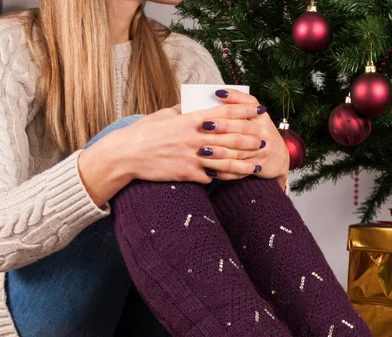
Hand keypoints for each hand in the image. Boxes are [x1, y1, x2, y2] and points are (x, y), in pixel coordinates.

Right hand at [110, 103, 269, 184]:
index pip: (224, 112)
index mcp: (190, 119)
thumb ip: (182, 110)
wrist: (127, 155)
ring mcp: (192, 157)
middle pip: (230, 138)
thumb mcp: (164, 115)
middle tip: (264, 139)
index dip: (244, 110)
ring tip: (257, 163)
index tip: (259, 109)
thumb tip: (193, 103)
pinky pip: (212, 177)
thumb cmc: (144, 133)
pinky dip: (225, 177)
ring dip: (244, 163)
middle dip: (250, 139)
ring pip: (225, 161)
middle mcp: (194, 138)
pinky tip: (237, 177)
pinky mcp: (188, 174)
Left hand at [212, 88, 290, 190]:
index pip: (248, 107)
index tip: (215, 96)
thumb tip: (219, 93)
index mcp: (261, 118)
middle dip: (223, 127)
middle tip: (204, 126)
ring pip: (238, 153)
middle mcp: (263, 134)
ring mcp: (261, 152)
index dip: (232, 102)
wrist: (280, 159)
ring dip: (219, 153)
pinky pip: (239, 171)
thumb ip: (241, 104)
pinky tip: (209, 170)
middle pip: (242, 128)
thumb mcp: (257, 116)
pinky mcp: (256, 167)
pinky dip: (224, 171)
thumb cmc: (262, 133)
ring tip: (202, 151)